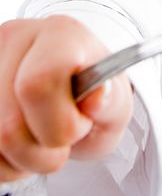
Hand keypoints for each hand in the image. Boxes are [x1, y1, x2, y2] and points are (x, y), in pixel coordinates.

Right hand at [0, 15, 132, 181]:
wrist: (75, 91)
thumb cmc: (94, 96)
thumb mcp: (116, 105)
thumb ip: (112, 103)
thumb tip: (97, 97)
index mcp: (62, 35)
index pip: (41, 82)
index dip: (60, 121)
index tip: (80, 123)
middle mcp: (19, 38)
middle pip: (9, 124)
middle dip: (41, 149)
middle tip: (62, 136)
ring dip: (19, 158)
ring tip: (40, 138)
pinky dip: (3, 160)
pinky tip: (21, 139)